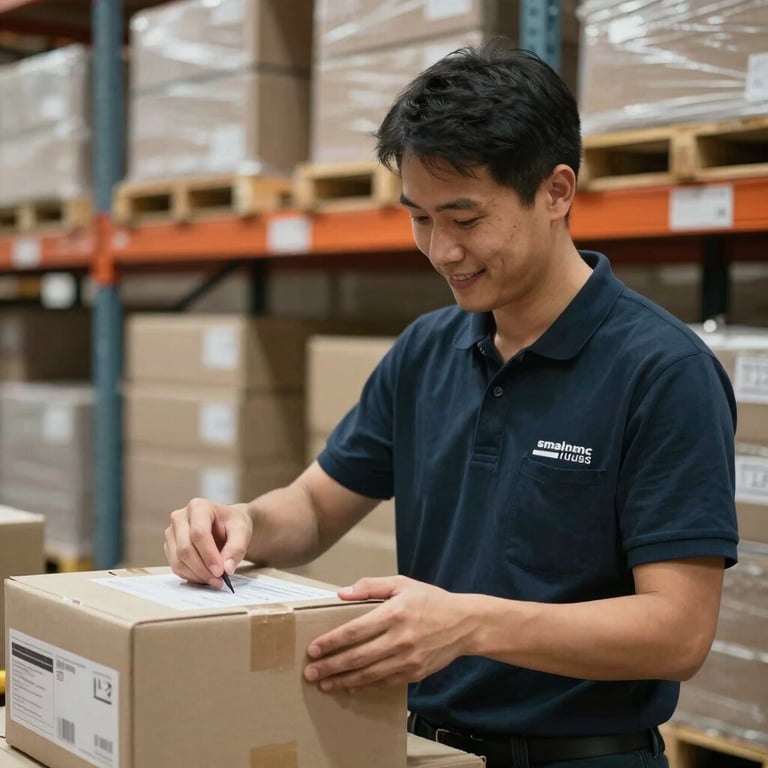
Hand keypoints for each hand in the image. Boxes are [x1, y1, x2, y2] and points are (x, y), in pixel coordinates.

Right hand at [164, 498, 251, 588]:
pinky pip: (175, 566)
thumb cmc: (233, 524)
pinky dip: (190, 576)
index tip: (221, 571)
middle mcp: (180, 517)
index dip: (209, 555)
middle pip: (185, 549)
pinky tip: (205, 577)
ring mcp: (172, 532)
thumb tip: (227, 568)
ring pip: (177, 560)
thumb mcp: (242, 531)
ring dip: (196, 575)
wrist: (226, 524)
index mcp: (198, 507)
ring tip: (215, 580)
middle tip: (219, 579)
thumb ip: (237, 548)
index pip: (198, 534)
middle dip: (202, 568)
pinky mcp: (170, 546)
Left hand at [303, 576, 471, 691]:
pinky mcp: (414, 673)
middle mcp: (399, 638)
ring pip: (368, 674)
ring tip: (324, 683)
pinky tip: (349, 686)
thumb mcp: (402, 584)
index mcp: (393, 613)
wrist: (465, 623)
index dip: (331, 642)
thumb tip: (342, 592)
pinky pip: (384, 682)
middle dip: (330, 666)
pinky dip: (365, 686)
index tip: (313, 649)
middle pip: (357, 657)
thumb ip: (371, 586)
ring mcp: (407, 659)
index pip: (354, 631)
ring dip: (342, 680)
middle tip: (310, 672)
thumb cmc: (431, 600)